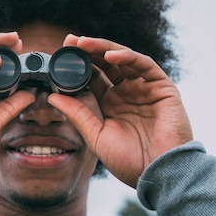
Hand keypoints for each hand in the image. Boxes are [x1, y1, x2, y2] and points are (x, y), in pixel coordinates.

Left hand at [48, 35, 192, 187]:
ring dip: (103, 48)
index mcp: (112, 103)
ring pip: (123, 59)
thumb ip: (77, 114)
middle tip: (69, 42)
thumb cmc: (129, 161)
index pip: (94, 76)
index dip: (78, 64)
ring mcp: (145, 88)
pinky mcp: (162, 87)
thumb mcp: (96, 136)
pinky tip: (110, 55)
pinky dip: (127, 56)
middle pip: (106, 64)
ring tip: (83, 43)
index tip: (60, 54)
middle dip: (88, 51)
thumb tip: (52, 96)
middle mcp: (128, 92)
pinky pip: (144, 65)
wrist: (159, 174)